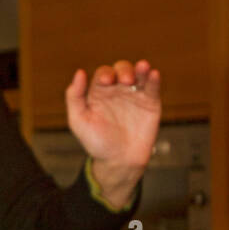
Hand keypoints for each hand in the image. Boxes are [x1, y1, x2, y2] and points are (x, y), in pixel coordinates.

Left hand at [65, 60, 161, 208]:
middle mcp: (117, 89)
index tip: (106, 81)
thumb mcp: (78, 121)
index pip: (103, 73)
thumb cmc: (97, 143)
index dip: (105, 73)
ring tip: (143, 67)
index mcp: (100, 91)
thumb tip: (80, 72)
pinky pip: (153, 87)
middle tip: (125, 81)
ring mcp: (135, 95)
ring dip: (140, 69)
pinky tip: (153, 74)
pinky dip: (154, 79)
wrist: (119, 162)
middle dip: (124, 70)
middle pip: (122, 69)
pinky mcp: (150, 103)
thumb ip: (74, 97)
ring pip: (139, 74)